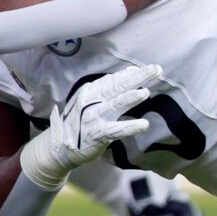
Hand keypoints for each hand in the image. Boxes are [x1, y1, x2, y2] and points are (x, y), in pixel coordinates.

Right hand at [19, 64, 166, 189]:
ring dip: (130, 98)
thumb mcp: (90, 100)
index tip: (151, 68)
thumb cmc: (79, 122)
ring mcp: (93, 117)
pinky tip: (143, 125)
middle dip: (137, 78)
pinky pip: (116, 130)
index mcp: (91, 91)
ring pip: (115, 105)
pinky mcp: (97, 134)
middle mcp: (91, 101)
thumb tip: (131, 72)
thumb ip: (109, 88)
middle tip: (156, 70)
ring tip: (145, 92)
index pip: (114, 79)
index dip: (132, 74)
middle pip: (117, 87)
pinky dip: (130, 127)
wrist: (60, 147)